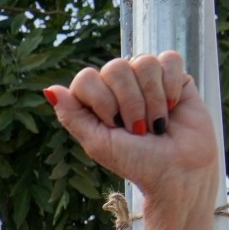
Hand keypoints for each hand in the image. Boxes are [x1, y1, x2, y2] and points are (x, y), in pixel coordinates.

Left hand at [47, 52, 221, 215]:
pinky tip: (172, 106)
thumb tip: (49, 90)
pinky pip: (169, 59)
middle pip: (115, 67)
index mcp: (96, 100)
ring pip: (143, 63)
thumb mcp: (98, 143)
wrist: (178, 170)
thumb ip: (72, 115)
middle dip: (129, 103)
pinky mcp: (175, 76)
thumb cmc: (136, 161)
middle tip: (138, 129)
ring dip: (152, 99)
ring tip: (156, 123)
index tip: (113, 125)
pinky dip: (171, 85)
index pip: (86, 78)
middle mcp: (119, 85)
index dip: (101, 101)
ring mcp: (147, 78)